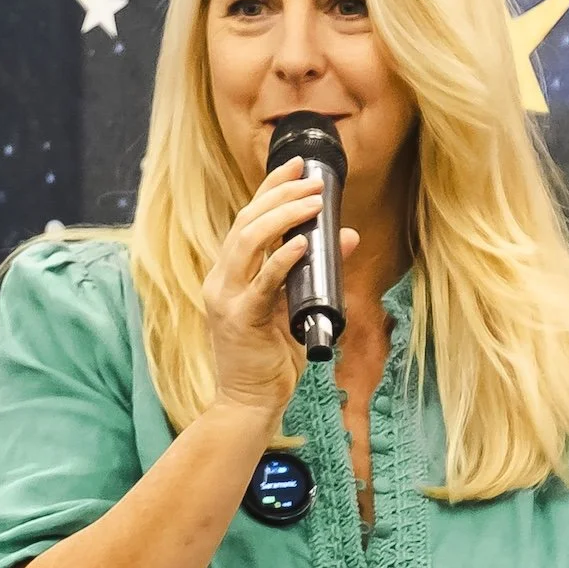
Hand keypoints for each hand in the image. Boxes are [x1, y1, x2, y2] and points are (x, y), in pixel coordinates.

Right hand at [202, 154, 359, 417]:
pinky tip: (302, 243)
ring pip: (248, 242)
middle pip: (246, 222)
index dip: (270, 187)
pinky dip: (282, 259)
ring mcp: (226, 298)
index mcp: (230, 273)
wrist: (249, 403)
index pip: (247, 218)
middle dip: (281, 194)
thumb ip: (314, 273)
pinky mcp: (239, 319)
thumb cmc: (269, 358)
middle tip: (314, 180)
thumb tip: (346, 237)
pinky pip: (261, 283)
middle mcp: (221, 280)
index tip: (297, 164)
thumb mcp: (296, 307)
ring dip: (284, 216)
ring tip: (313, 201)